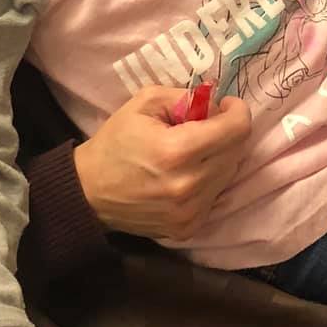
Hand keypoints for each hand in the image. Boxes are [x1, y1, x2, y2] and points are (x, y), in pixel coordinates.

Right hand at [74, 87, 253, 243]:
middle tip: (204, 126)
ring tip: (192, 152)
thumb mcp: (145, 102)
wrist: (89, 192)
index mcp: (177, 151)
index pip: (237, 130)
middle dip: (226, 132)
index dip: (237, 111)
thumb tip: (217, 106)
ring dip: (218, 157)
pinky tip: (185, 175)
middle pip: (237, 151)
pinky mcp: (188, 228)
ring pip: (229, 174)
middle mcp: (189, 186)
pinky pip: (215, 196)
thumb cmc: (116, 142)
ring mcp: (190, 212)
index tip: (225, 105)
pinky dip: (208, 181)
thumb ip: (186, 97)